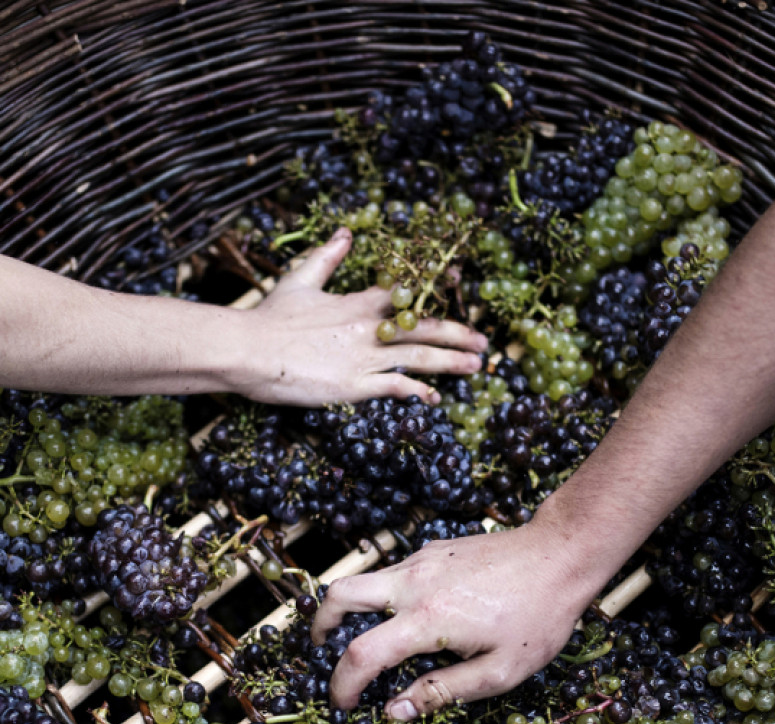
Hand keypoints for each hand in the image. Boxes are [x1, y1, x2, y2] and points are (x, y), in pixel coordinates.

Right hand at [238, 228, 486, 405]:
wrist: (248, 350)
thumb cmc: (268, 318)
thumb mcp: (299, 281)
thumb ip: (326, 257)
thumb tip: (346, 232)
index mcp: (356, 303)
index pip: (404, 293)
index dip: (433, 290)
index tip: (459, 286)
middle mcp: (366, 329)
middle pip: (422, 327)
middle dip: (456, 334)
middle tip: (483, 342)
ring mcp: (362, 358)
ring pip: (417, 358)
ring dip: (450, 362)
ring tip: (476, 367)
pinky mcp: (352, 386)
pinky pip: (394, 388)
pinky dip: (417, 391)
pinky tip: (435, 397)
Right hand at [311, 523, 591, 719]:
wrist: (561, 554)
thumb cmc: (539, 618)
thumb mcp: (499, 671)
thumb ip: (442, 692)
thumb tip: (394, 711)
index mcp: (428, 620)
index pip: (362, 655)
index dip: (343, 685)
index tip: (343, 703)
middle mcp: (414, 584)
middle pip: (339, 596)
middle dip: (321, 627)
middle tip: (326, 654)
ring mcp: (421, 561)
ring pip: (362, 579)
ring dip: (349, 609)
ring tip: (363, 638)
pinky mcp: (433, 551)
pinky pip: (391, 573)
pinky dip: (382, 596)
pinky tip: (408, 617)